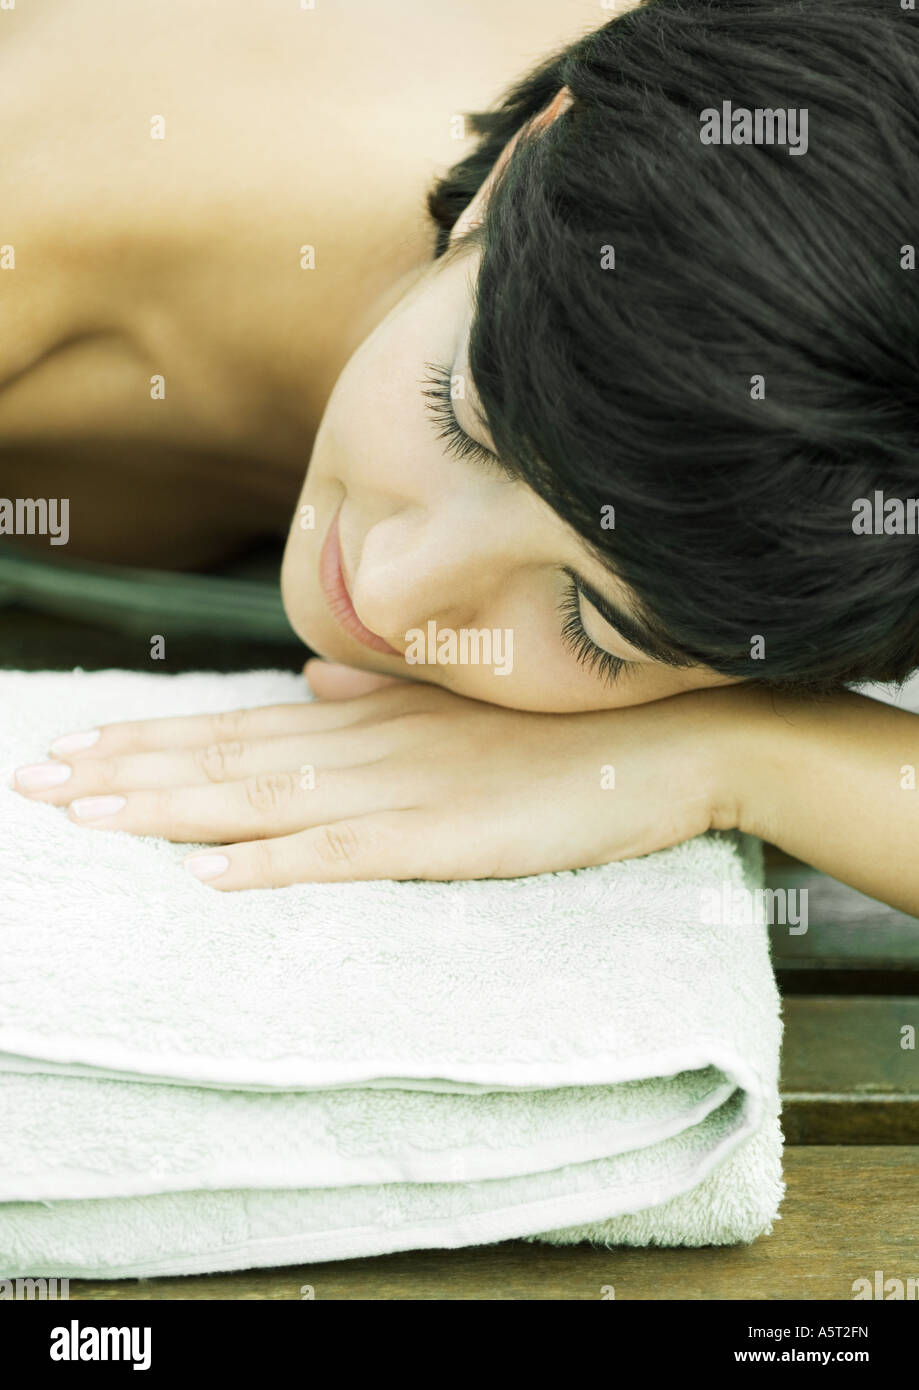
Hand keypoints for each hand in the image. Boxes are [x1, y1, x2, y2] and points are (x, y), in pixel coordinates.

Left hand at [11, 662, 739, 889]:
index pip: (239, 729)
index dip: (152, 739)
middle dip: (125, 771)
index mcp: (371, 717)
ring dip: (167, 810)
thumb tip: (309, 686)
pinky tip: (208, 873)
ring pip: (263, 800)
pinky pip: (343, 853)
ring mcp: (406, 788)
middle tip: (38, 780)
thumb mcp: (463, 702)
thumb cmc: (568, 723)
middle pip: (227, 759)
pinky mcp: (449, 835)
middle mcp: (370, 744)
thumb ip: (381, 694)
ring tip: (83, 815)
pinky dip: (271, 863)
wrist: (672, 734)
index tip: (77, 746)